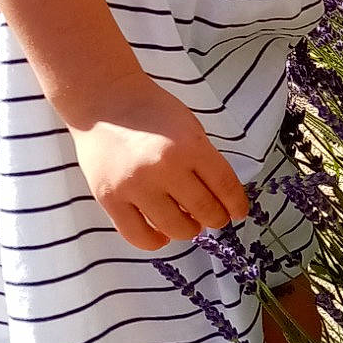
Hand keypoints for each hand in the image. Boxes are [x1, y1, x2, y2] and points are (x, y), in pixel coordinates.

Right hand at [67, 74, 250, 249]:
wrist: (104, 101)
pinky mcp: (110, 199)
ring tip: (188, 222)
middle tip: (214, 217)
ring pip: (175, 228)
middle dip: (216, 218)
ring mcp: (135, 186)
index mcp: (189, 146)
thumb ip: (205, 161)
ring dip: (188, 230)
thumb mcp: (189, 127)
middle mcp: (163, 168)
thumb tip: (221, 200)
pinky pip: (138, 236)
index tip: (238, 212)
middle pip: (204, 211)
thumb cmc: (151, 112)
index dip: (237, 204)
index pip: (225, 186)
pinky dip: (155, 241)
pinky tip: (161, 234)